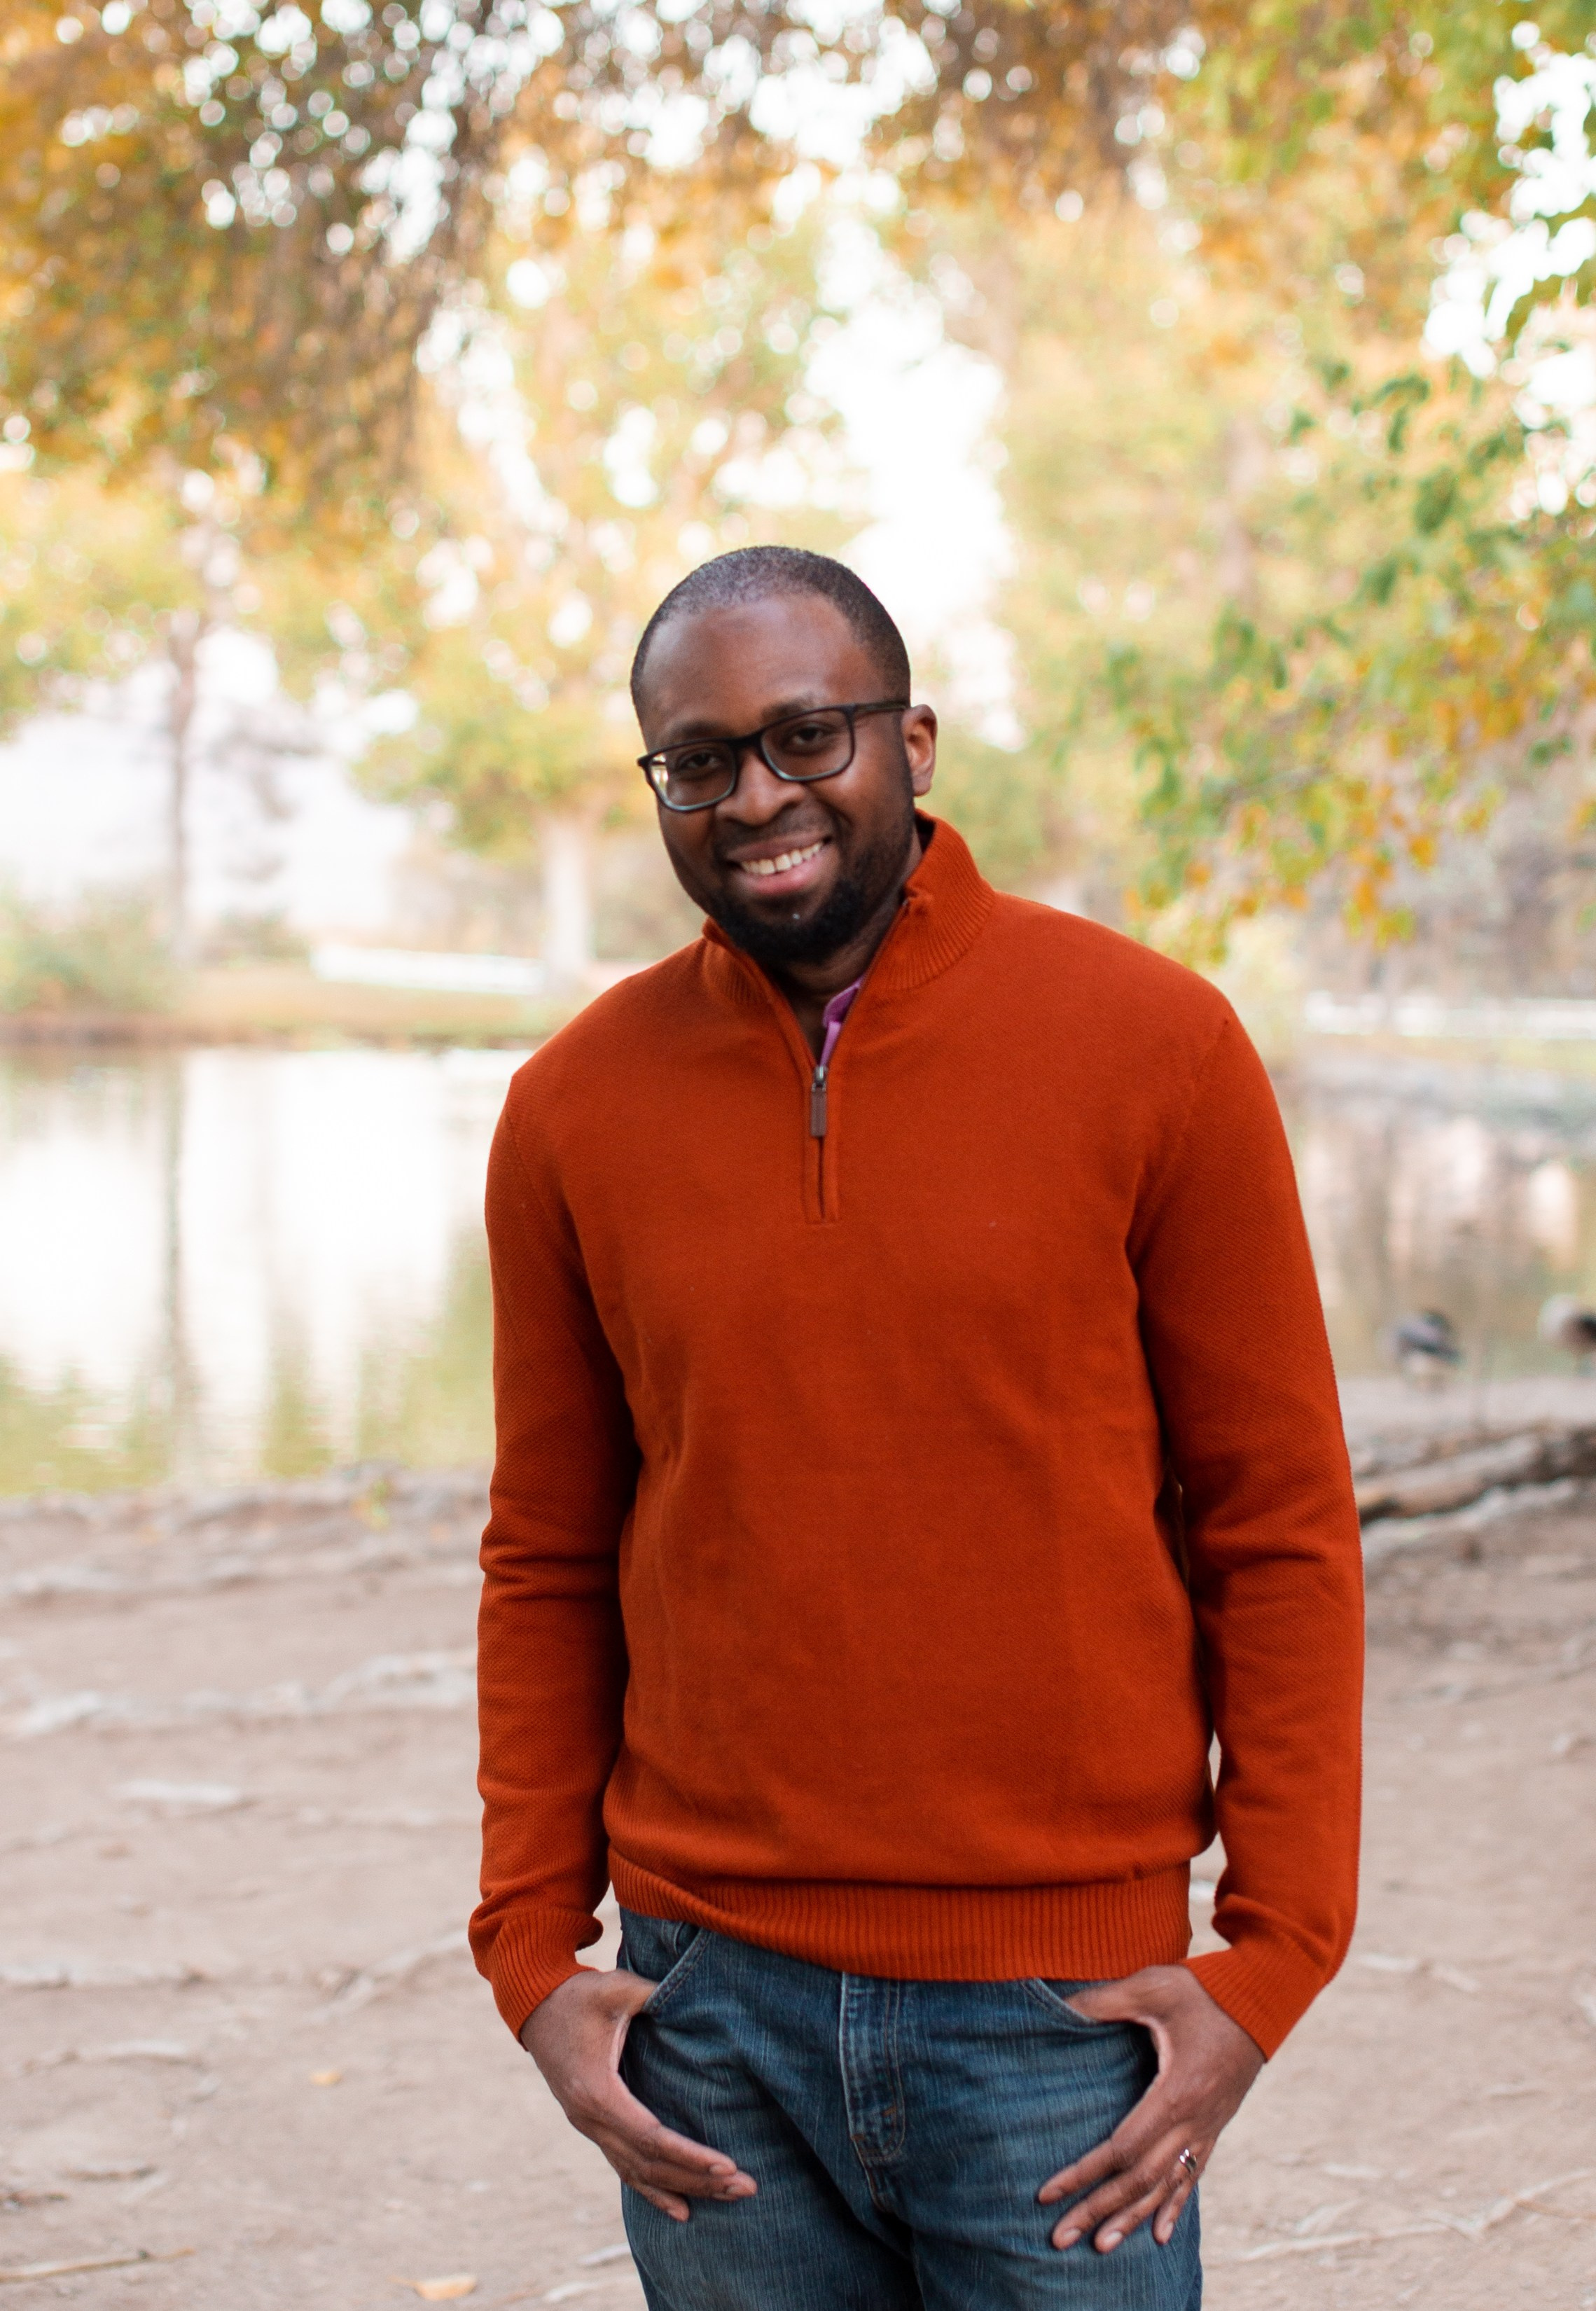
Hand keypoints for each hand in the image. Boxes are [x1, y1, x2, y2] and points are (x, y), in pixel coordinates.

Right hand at [519, 1968, 756, 2221]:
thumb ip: (650, 1994)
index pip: (651, 2138)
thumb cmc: (577, 1996)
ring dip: (686, 2188)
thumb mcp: (613, 1988)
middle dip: (700, 2179)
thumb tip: (691, 1992)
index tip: (728, 2165)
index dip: (689, 2155)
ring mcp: (590, 2128)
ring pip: (640, 2174)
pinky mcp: (594, 2126)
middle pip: (650, 2165)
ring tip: (730, 2196)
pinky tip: (682, 2210)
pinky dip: (654, 2193)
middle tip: (747, 2187)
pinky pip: (626, 2169)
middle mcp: (591, 2120)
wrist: (536, 2006)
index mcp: (597, 2092)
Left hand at [1038, 1965, 1262, 2253]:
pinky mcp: (1215, 2127)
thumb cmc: (1204, 1990)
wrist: (1262, 1998)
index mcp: (1177, 2092)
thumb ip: (1104, 2000)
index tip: (1049, 2193)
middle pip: (1141, 2180)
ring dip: (1132, 2218)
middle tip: (1059, 2238)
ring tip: (1100, 2246)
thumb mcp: (1152, 1986)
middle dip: (1099, 2209)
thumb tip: (1057, 2007)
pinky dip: (1173, 2206)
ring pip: (1166, 2186)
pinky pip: (1192, 2176)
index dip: (1084, 2172)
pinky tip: (1159, 2235)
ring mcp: (1208, 2128)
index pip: (1122, 2148)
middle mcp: (1194, 2122)